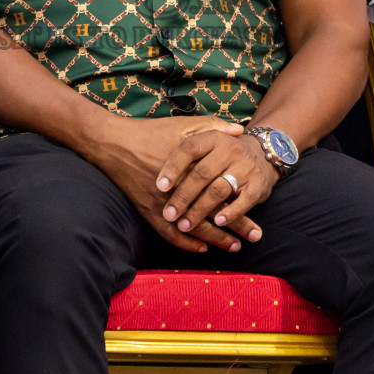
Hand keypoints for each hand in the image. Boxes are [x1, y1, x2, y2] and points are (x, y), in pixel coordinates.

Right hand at [84, 115, 248, 253]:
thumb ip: (213, 127)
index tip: (259, 214)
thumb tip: (239, 131)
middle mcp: (179, 190)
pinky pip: (168, 233)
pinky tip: (201, 248)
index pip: (223, 194)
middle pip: (213, 214)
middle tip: (254, 238)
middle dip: (235, 227)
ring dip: (214, 239)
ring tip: (233, 246)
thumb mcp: (183, 124)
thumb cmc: (151, 132)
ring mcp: (162, 203)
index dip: (243, 207)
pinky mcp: (147, 210)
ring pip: (193, 227)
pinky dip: (185, 243)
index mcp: (192, 169)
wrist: (114, 143)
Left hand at [156, 130, 276, 243]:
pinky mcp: (258, 185)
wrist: (264, 153)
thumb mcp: (209, 136)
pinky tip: (217, 223)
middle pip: (202, 174)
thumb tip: (157, 151)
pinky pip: (243, 201)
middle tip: (168, 214)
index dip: (173, 167)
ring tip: (184, 225)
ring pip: (219, 190)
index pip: (189, 149)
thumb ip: (187, 139)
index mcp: (213, 137)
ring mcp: (245, 167)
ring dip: (200, 210)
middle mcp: (230, 150)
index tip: (159, 186)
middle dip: (183, 197)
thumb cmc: (224, 150)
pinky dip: (231, 213)